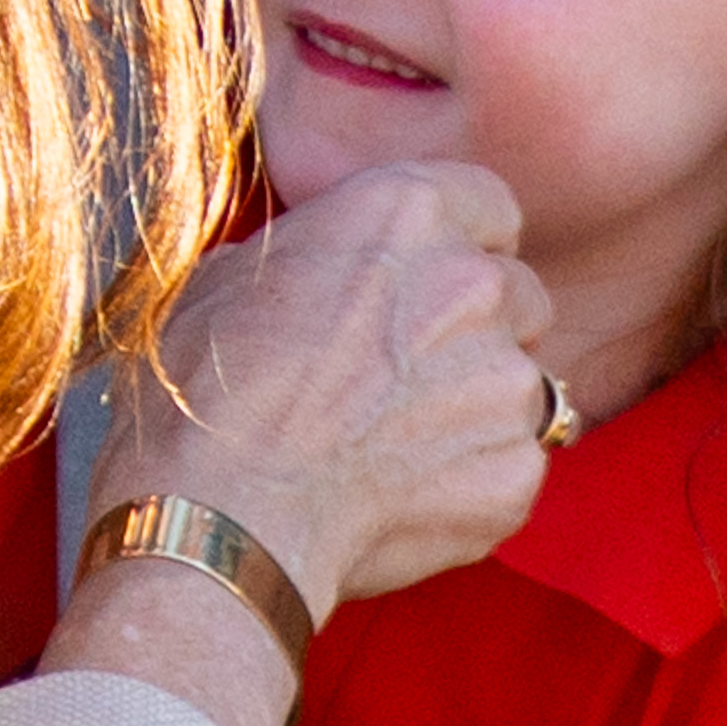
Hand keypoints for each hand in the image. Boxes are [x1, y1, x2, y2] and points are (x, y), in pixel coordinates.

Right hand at [102, 158, 556, 617]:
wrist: (219, 518)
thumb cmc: (205, 394)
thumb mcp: (232, 276)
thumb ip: (319, 256)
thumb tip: (328, 270)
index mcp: (407, 212)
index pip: (491, 208)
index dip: (461, 248)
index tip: (426, 286)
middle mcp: (474, 283)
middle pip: (518, 296)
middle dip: (476, 332)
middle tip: (404, 378)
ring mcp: (505, 381)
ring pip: (522, 386)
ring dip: (477, 409)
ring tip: (396, 449)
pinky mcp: (515, 470)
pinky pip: (513, 468)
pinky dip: (473, 484)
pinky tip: (401, 500)